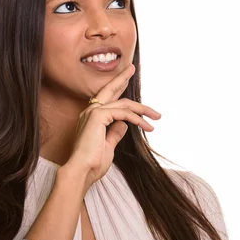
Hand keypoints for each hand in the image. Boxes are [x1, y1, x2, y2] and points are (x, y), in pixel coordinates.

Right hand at [61, 63, 160, 188]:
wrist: (82, 171)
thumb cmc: (93, 163)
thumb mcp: (108, 145)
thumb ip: (115, 133)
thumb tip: (124, 124)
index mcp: (90, 118)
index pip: (106, 99)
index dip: (117, 88)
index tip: (127, 81)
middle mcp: (89, 112)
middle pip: (109, 90)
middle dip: (122, 78)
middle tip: (132, 68)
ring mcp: (92, 113)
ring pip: (122, 104)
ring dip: (142, 109)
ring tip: (156, 116)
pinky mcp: (97, 116)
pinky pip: (122, 113)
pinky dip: (136, 118)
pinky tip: (146, 126)